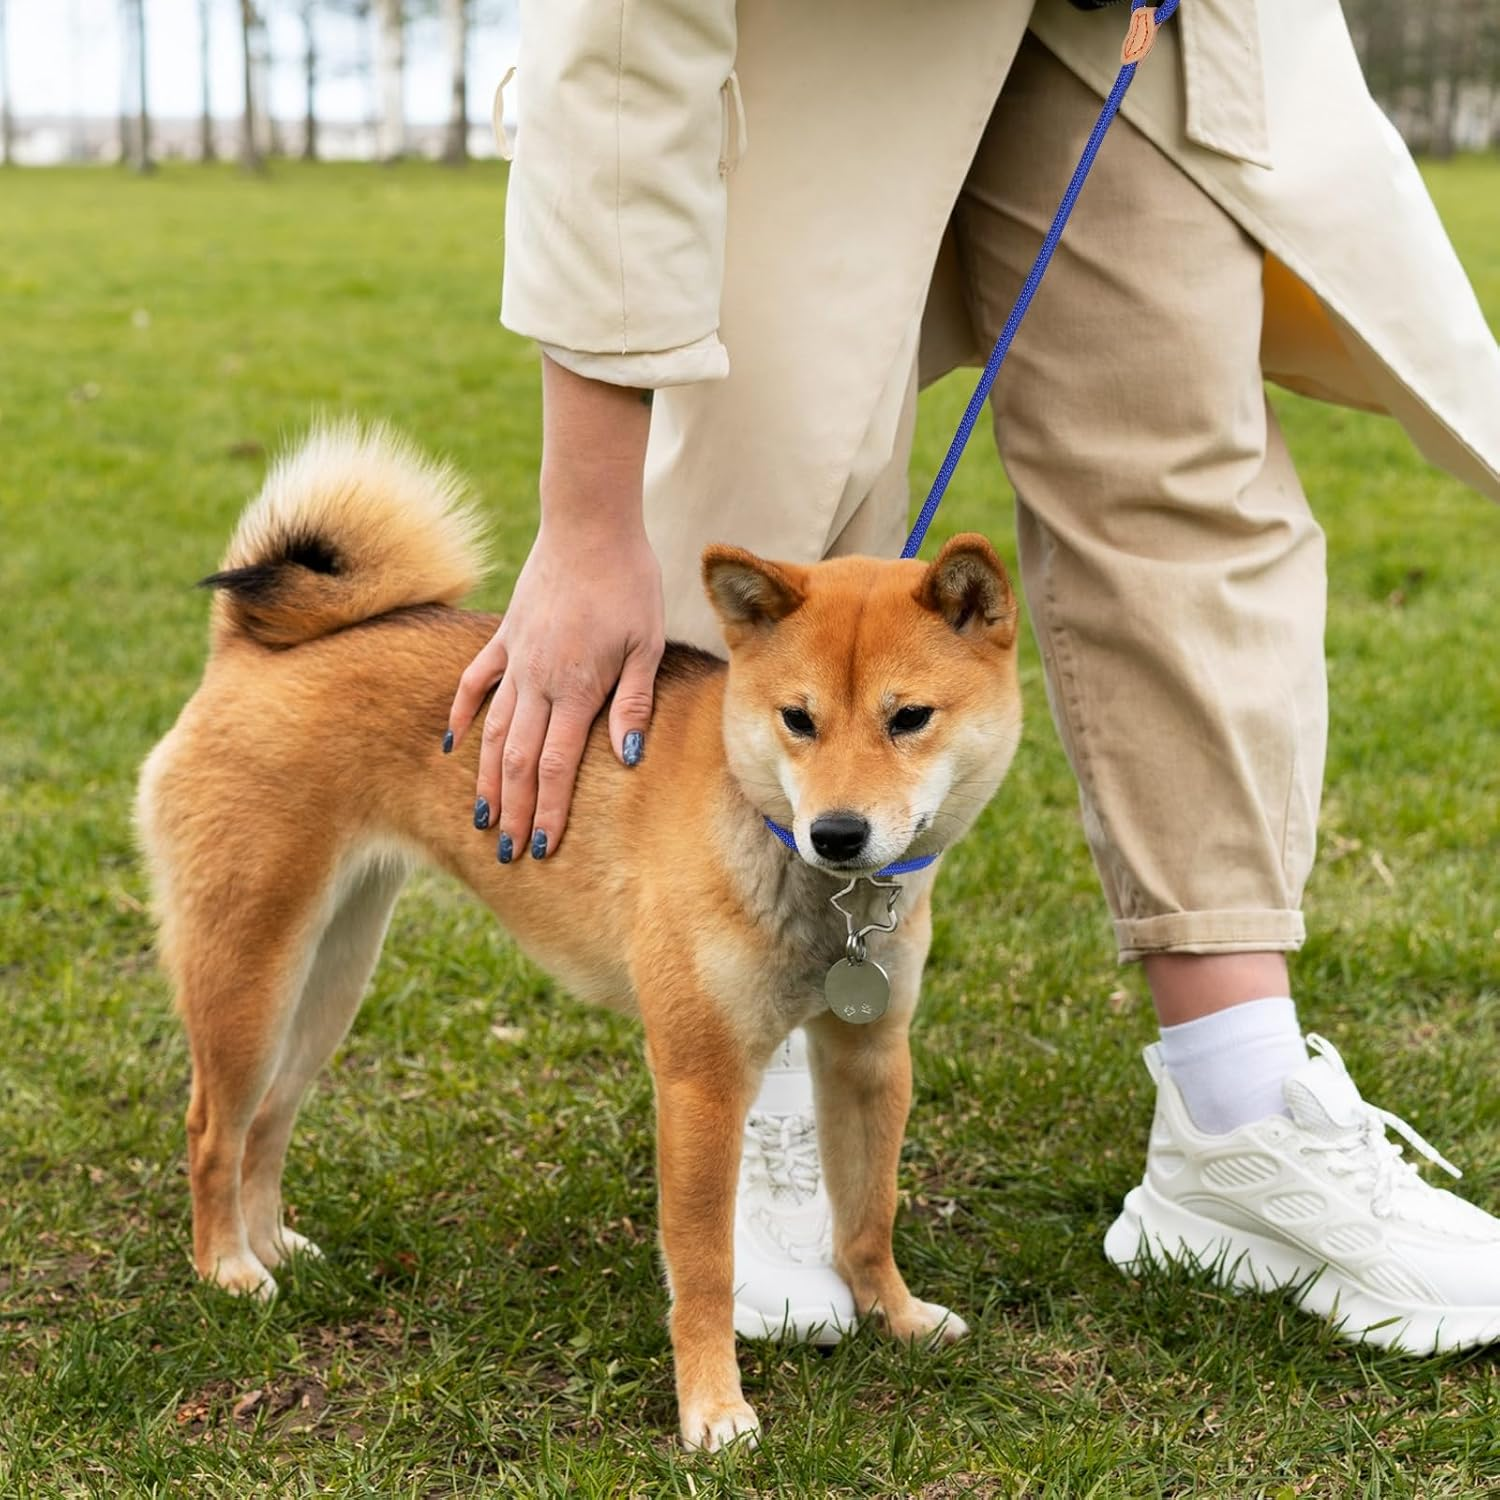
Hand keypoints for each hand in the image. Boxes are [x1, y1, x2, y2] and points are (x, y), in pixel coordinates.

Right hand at [447, 519, 663, 859]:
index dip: (549, 810)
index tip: (543, 848)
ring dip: (487, 779)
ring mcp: (514, 657)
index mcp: (577, 687)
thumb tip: (627, 758)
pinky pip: (475, 682)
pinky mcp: (504, 636)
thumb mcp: (647, 644)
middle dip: (515, 812)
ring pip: (492, 732)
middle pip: (518, 761)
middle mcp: (537, 680)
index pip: (556, 766)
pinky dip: (461, 714)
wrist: (589, 523)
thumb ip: (633, 703)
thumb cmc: (630, 582)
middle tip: (510, 855)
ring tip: (483, 819)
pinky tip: (451, 744)